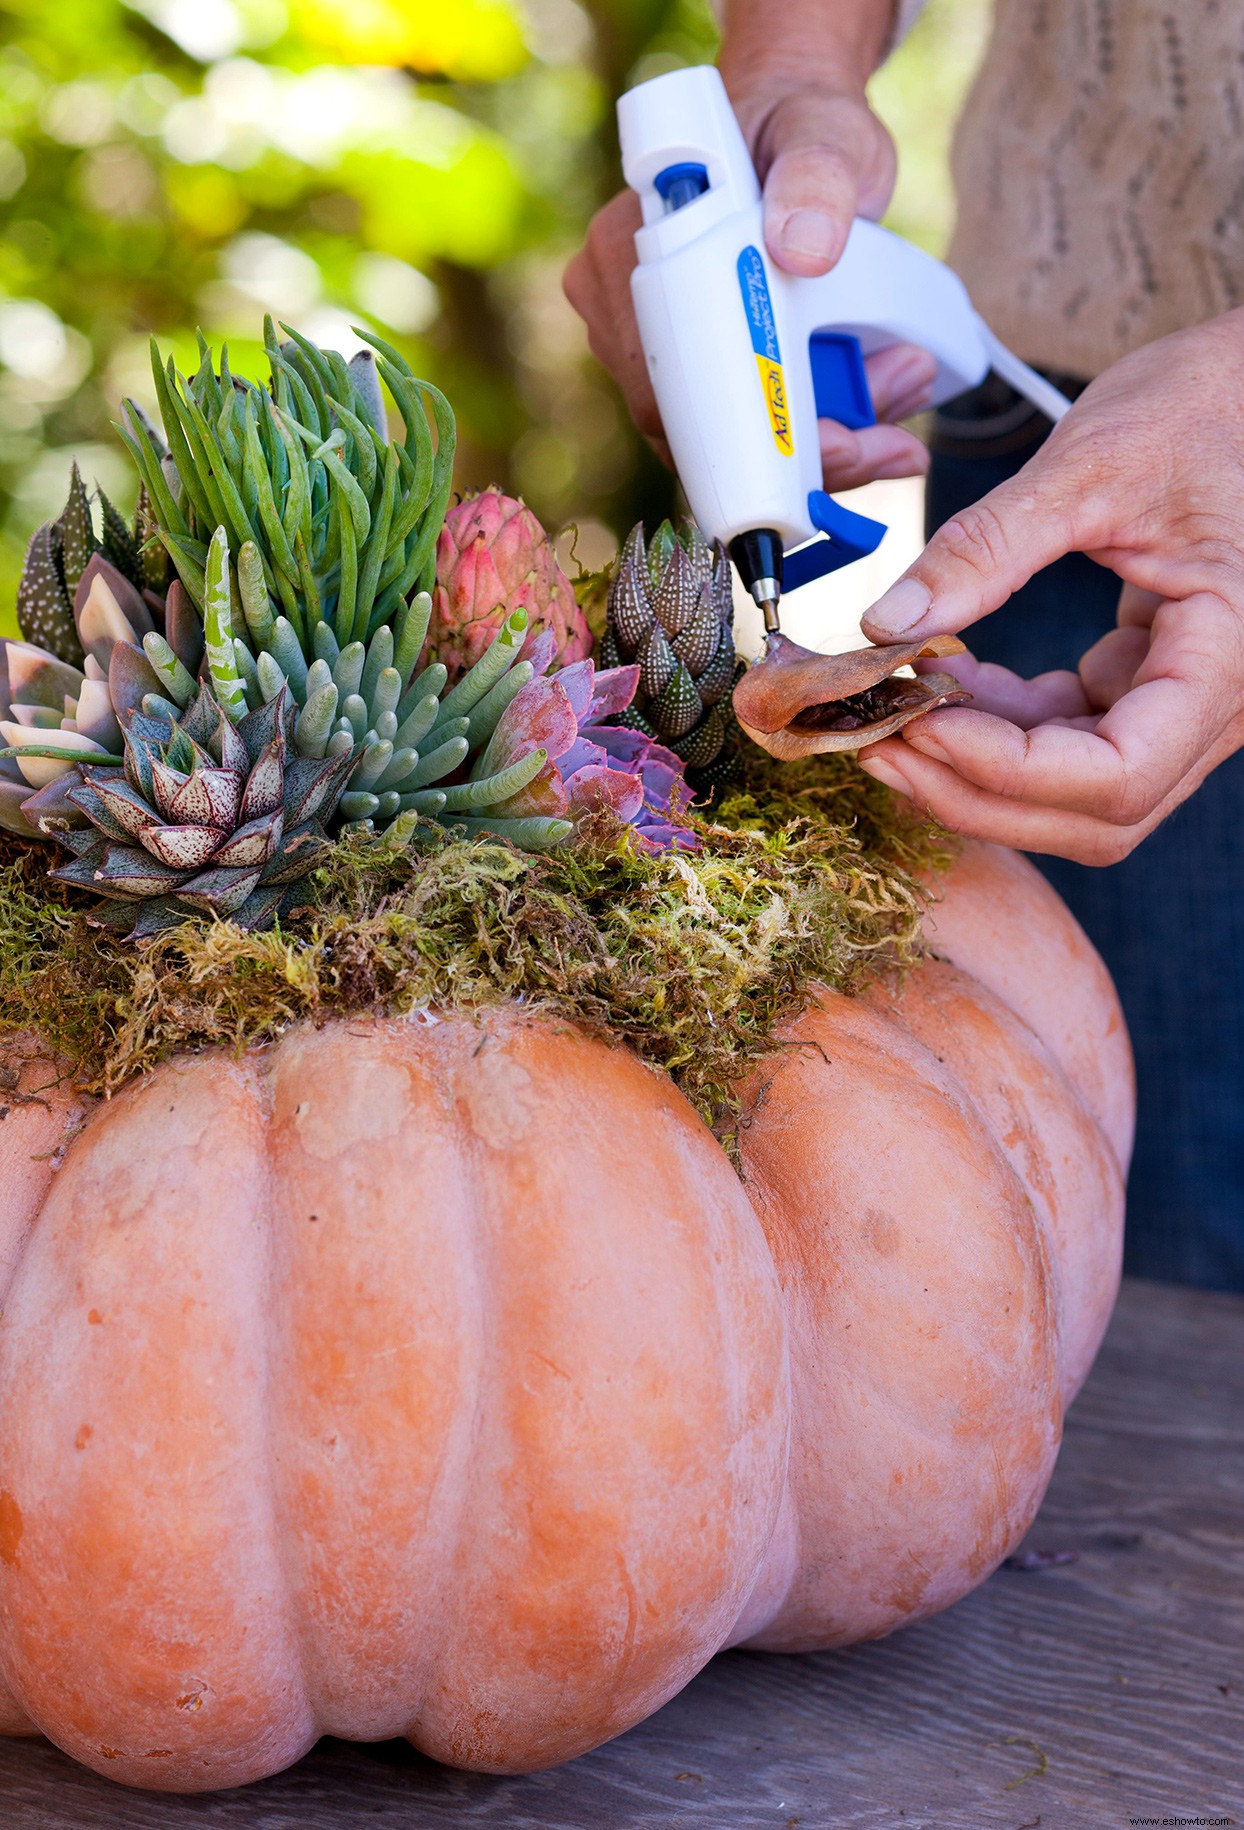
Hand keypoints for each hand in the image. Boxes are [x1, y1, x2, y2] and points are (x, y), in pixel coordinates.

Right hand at [563, 65, 933, 485]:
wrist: (800, 134)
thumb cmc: (802, 130)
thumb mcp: (824, 138)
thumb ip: (817, 179)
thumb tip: (801, 247)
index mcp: (624, 252)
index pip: (666, 391)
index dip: (745, 441)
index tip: (835, 444)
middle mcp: (621, 313)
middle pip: (700, 437)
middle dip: (808, 451)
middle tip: (895, 440)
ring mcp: (653, 350)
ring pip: (731, 444)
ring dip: (828, 443)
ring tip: (901, 390)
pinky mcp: (698, 372)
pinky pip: (749, 433)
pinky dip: (818, 435)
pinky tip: (876, 415)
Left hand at [855, 311, 1243, 862]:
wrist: (1237, 388)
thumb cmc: (1198, 409)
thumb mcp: (1089, 464)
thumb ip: (987, 548)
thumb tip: (888, 622)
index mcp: (1229, 658)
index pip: (1118, 774)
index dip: (1007, 770)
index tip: (918, 724)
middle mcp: (1220, 706)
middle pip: (1096, 813)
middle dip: (977, 790)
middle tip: (877, 746)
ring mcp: (1182, 706)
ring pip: (1076, 795)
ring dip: (978, 769)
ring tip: (894, 716)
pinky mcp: (1145, 689)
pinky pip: (1068, 743)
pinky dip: (998, 729)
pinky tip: (941, 684)